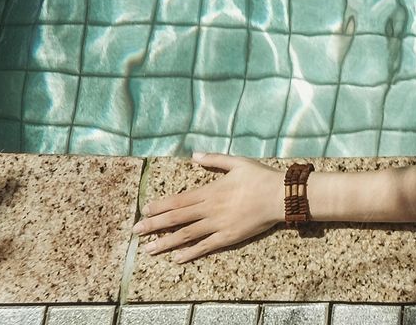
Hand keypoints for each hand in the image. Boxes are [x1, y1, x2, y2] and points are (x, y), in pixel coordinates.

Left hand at [134, 152, 282, 261]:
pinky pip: (205, 246)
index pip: (178, 200)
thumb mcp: (237, 162)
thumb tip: (195, 156)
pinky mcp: (228, 237)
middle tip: (135, 232)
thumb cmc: (260, 177)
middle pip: (176, 218)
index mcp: (210, 191)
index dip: (159, 206)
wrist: (280, 196)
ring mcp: (217, 225)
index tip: (144, 211)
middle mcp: (209, 209)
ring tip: (148, 250)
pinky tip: (176, 259)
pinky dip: (190, 253)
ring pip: (186, 235)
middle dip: (154, 225)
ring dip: (165, 242)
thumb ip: (215, 160)